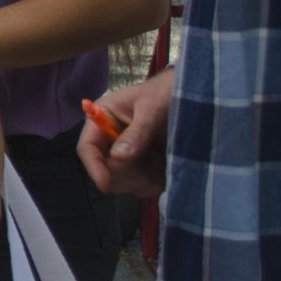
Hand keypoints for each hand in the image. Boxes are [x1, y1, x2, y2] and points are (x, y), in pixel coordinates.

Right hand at [78, 68, 171, 197]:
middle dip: (127, 172)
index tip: (106, 185)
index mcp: (103, 118)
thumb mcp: (152, 108)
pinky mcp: (142, 166)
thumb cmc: (167, 93)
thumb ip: (137, 132)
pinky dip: (154, 182)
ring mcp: (126, 155)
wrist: (193, 96)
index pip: (87, 148)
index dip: (94, 167)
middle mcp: (110, 139)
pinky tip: (165, 167)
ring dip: (143, 178)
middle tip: (152, 161)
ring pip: (123, 182)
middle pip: (105, 170)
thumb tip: (118, 157)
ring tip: (161, 160)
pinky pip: (141, 187)